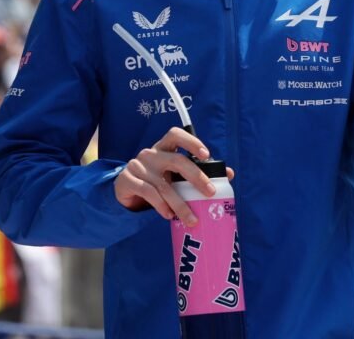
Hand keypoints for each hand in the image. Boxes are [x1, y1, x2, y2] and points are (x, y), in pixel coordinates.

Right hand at [114, 126, 232, 226]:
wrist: (125, 189)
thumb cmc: (156, 179)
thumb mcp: (173, 173)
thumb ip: (196, 171)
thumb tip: (229, 174)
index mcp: (163, 147)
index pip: (176, 135)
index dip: (191, 142)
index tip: (206, 155)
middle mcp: (150, 154)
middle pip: (176, 161)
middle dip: (196, 177)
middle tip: (210, 193)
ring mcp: (138, 166)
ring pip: (164, 185)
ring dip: (180, 204)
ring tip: (192, 219)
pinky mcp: (127, 180)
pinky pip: (148, 193)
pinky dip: (161, 205)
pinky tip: (169, 215)